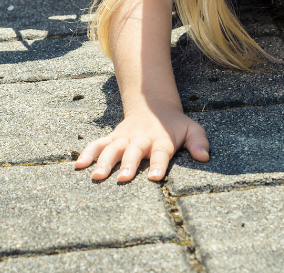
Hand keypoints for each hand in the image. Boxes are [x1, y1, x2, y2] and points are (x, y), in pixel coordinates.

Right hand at [74, 105, 208, 182]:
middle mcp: (140, 139)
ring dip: (104, 161)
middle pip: (133, 152)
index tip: (155, 176)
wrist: (152, 105)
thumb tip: (204, 157)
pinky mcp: (113, 138)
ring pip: (112, 149)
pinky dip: (88, 152)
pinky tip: (78, 165)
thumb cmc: (174, 124)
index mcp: (160, 139)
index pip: (160, 152)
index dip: (157, 163)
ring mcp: (124, 138)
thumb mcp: (191, 128)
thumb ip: (199, 141)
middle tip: (123, 178)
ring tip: (96, 176)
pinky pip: (98, 144)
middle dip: (127, 165)